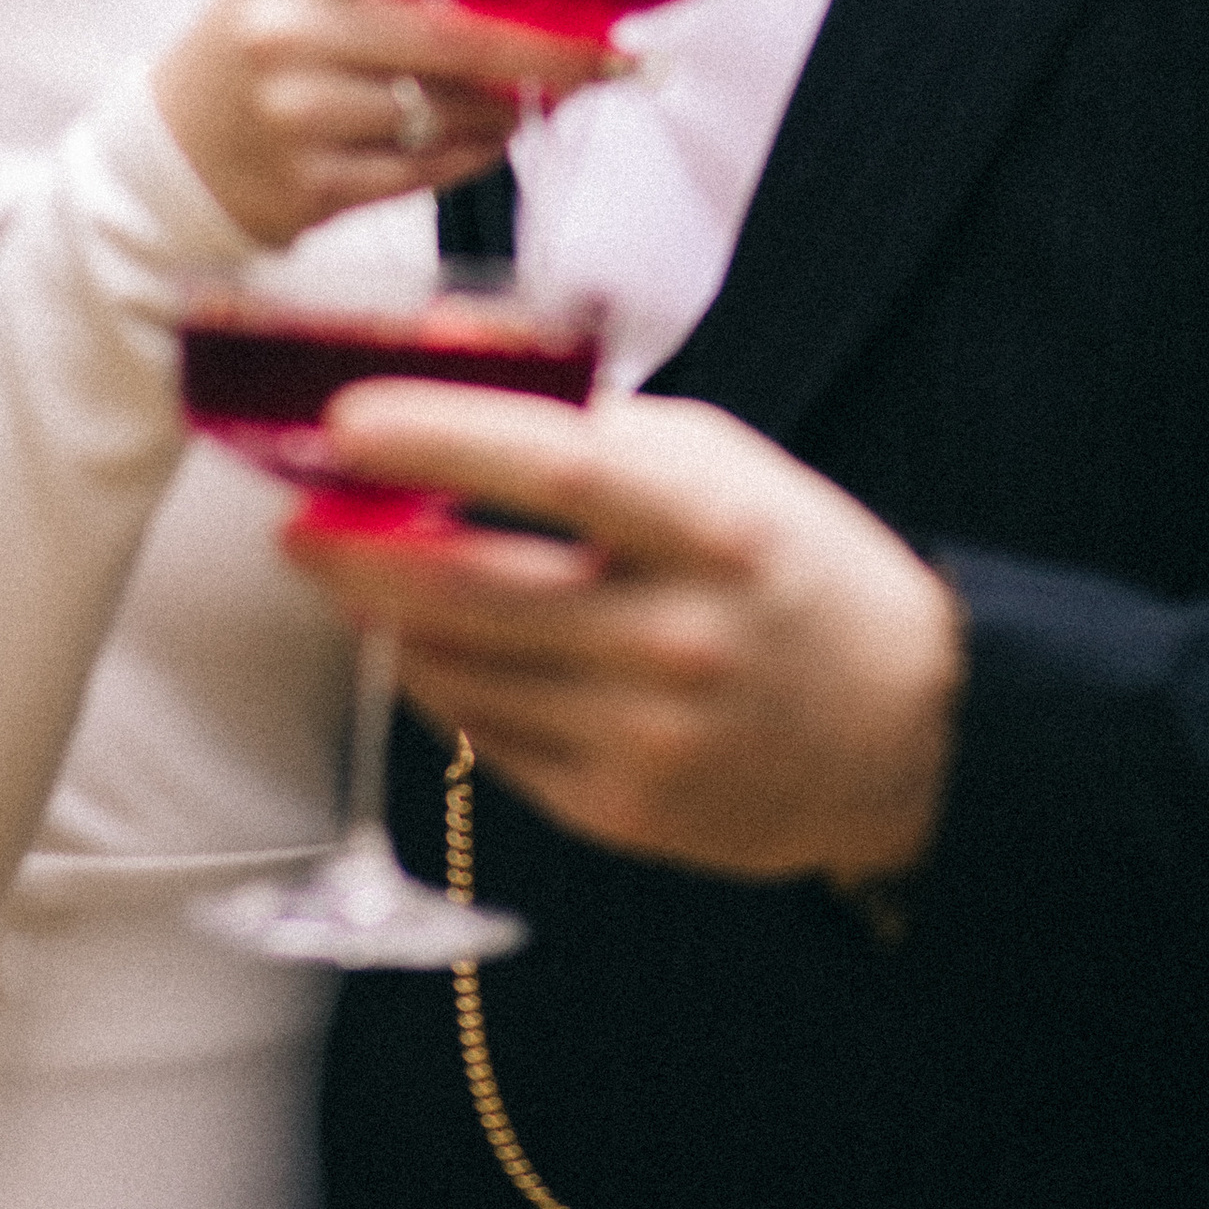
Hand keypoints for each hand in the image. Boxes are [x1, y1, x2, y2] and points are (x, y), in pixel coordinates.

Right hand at [154, 0, 607, 244]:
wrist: (172, 160)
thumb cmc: (269, 45)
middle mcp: (283, 30)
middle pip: (450, 32)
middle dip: (552, 45)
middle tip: (622, 47)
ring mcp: (295, 114)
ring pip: (454, 108)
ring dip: (511, 103)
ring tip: (521, 91)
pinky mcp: (313, 187)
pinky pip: (436, 168)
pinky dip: (479, 149)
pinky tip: (483, 131)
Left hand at [286, 386, 964, 884]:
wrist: (910, 731)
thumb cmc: (800, 573)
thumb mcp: (731, 469)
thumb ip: (605, 436)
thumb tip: (460, 396)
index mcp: (715, 531)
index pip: (559, 471)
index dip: (442, 440)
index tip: (347, 420)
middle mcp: (678, 639)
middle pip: (473, 592)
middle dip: (360, 554)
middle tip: (297, 521)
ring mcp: (646, 737)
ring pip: (459, 674)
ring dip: (388, 622)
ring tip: (352, 576)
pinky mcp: (621, 812)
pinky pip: (487, 741)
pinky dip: (441, 686)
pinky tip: (428, 646)